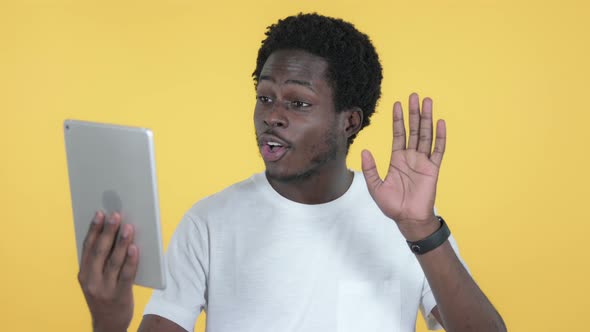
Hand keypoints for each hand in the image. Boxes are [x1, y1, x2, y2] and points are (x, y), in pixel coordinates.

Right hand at [77, 211, 138, 331]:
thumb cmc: (105, 296)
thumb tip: (114, 233)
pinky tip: (135, 248)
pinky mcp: (119, 295)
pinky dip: (130, 260)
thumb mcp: (96, 279)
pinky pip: (126, 275)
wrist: (108, 325)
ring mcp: (104, 289)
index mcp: (83, 273)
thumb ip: (101, 260)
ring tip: (128, 227)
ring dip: (121, 242)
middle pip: (100, 251)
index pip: (88, 247)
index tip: (99, 213)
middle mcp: (91, 280)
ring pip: (113, 261)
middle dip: (108, 231)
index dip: (93, 229)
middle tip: (116, 215)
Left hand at [361, 93, 445, 239]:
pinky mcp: (433, 169)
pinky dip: (439, 136)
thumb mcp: (375, 186)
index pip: (398, 134)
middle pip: (413, 129)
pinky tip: (439, 123)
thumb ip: (371, 168)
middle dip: (413, 113)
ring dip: (426, 119)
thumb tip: (364, 151)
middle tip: (414, 96)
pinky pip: (438, 150)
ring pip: (425, 135)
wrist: (408, 219)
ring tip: (427, 102)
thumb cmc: (392, 205)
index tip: (397, 104)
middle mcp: (411, 157)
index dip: (398, 119)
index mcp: (397, 159)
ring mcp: (423, 161)